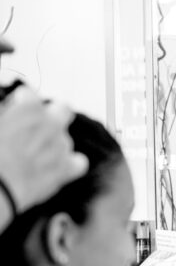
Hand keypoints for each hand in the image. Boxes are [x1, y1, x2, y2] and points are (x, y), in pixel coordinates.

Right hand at [0, 86, 87, 216]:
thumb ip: (7, 113)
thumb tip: (9, 112)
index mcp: (29, 108)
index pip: (30, 96)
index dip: (21, 103)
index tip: (16, 111)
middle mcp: (51, 123)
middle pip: (62, 109)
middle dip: (53, 114)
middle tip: (37, 128)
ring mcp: (61, 145)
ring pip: (65, 140)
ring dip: (53, 146)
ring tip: (33, 158)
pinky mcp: (66, 168)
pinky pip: (79, 163)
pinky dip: (70, 165)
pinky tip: (56, 170)